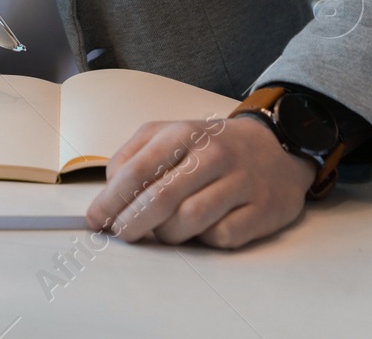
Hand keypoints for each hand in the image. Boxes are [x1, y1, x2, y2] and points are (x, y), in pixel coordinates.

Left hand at [84, 116, 316, 248]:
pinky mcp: (264, 209)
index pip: (136, 170)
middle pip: (160, 199)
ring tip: (165, 229)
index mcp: (183, 133)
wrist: (276, 146)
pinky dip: (204, 239)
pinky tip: (203, 229)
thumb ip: (134, 157)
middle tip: (122, 233)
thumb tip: (110, 193)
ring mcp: (242, 182)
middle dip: (132, 223)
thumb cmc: (210, 146)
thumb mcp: (169, 135)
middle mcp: (214, 154)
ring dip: (168, 233)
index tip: (96, 219)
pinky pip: (222, 237)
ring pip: (189, 221)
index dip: (111, 200)